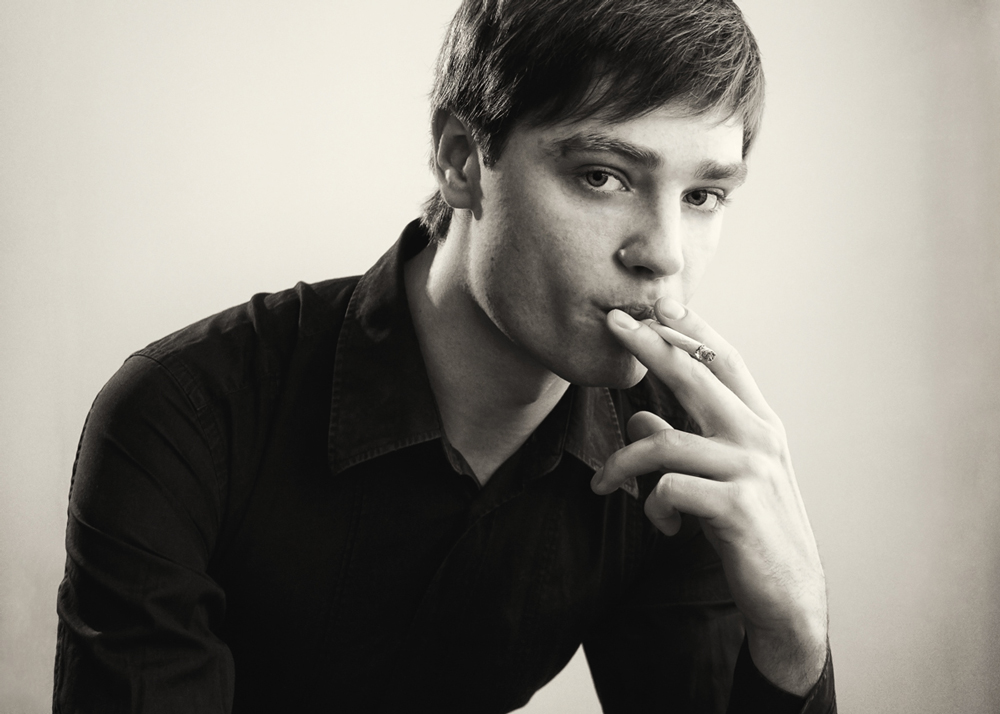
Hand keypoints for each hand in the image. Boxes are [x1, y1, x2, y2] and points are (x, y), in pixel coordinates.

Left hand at [592, 297, 827, 694]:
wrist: (790, 597)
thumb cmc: (752, 531)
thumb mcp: (720, 480)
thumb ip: (686, 445)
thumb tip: (640, 421)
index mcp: (759, 425)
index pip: (724, 361)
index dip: (692, 329)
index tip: (660, 303)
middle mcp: (759, 438)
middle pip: (696, 375)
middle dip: (650, 344)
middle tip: (612, 321)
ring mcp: (751, 470)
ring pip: (664, 443)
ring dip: (622, 464)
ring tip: (603, 485)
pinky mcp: (736, 507)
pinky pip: (668, 489)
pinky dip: (653, 506)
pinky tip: (662, 526)